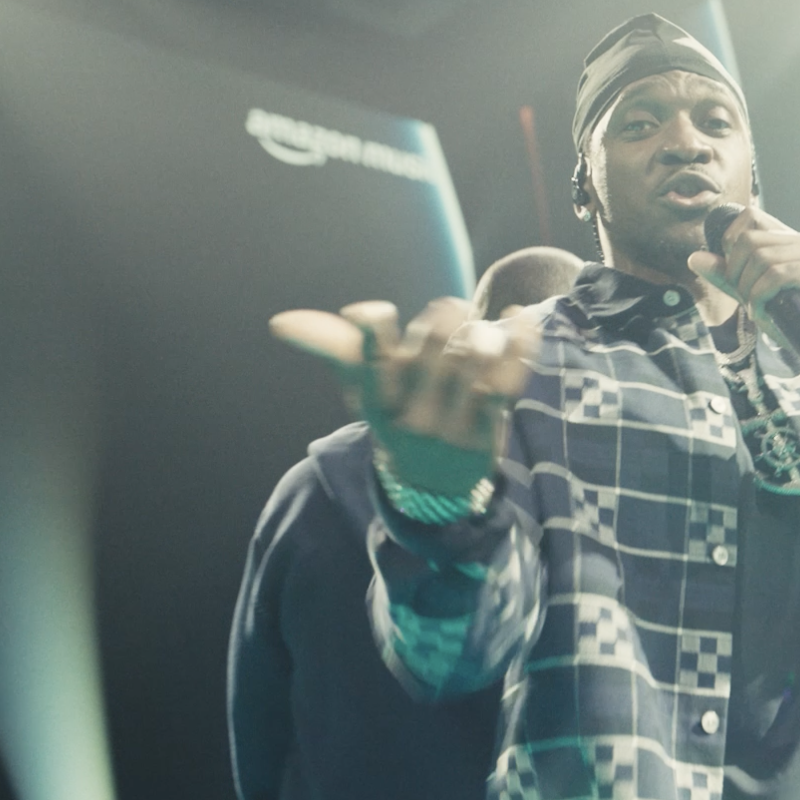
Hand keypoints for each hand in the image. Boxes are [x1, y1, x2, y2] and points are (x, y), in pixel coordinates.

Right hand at [268, 298, 535, 496]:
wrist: (434, 486)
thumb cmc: (397, 416)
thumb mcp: (363, 391)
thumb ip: (332, 348)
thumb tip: (280, 322)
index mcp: (375, 401)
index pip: (369, 361)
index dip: (372, 328)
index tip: (375, 312)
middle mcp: (410, 417)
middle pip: (434, 347)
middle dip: (446, 317)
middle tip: (453, 313)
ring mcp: (450, 427)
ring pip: (475, 358)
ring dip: (484, 329)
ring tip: (484, 326)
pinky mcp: (487, 432)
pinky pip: (508, 378)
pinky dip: (519, 340)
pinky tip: (518, 316)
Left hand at [686, 206, 799, 359]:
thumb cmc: (793, 319)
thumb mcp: (753, 293)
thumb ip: (726, 276)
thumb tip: (693, 259)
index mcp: (788, 239)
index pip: (750, 215)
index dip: (731, 240)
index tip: (733, 272)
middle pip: (749, 240)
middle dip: (735, 273)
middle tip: (744, 298)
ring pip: (761, 258)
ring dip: (749, 290)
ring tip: (756, 309)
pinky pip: (777, 275)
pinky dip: (761, 296)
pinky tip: (763, 313)